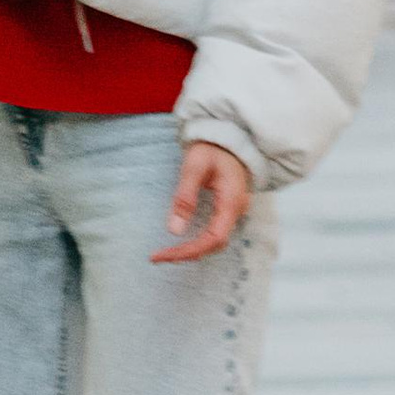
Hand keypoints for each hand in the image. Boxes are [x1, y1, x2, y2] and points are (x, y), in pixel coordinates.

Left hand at [152, 139, 252, 263]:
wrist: (228, 137)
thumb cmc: (212, 148)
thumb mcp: (194, 166)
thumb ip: (185, 197)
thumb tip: (174, 231)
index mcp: (231, 202)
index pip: (213, 238)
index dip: (189, 251)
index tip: (164, 255)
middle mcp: (236, 211)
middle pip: (214, 244)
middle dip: (187, 254)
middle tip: (158, 257)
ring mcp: (233, 211)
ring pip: (215, 241)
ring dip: (192, 250)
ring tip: (166, 253)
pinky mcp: (227, 210)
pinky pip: (214, 233)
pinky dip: (197, 242)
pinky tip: (181, 243)